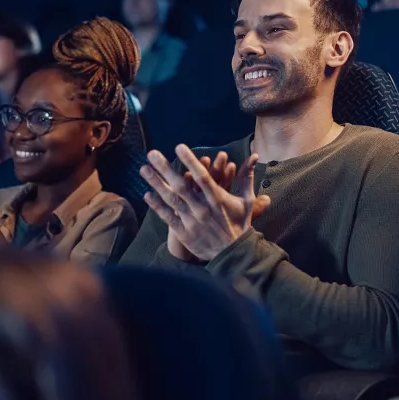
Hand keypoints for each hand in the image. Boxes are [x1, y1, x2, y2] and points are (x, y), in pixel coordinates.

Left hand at [141, 147, 270, 262]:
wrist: (234, 253)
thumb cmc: (240, 223)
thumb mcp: (246, 199)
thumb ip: (246, 176)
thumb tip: (255, 156)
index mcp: (217, 198)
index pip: (202, 177)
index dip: (190, 161)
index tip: (179, 147)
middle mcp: (202, 208)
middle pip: (181, 186)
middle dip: (165, 169)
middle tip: (152, 153)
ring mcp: (192, 221)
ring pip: (171, 199)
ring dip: (156, 183)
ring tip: (143, 169)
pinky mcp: (185, 233)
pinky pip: (168, 217)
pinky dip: (157, 206)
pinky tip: (147, 194)